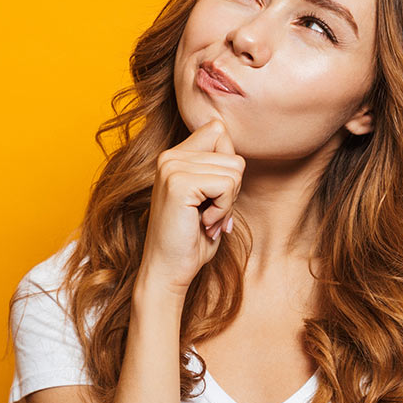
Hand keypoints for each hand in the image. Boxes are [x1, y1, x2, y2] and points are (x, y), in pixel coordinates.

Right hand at [139, 119, 244, 294]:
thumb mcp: (211, 197)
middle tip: (210, 216)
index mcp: (175, 156)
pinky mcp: (178, 183)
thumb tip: (234, 150)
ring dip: (228, 204)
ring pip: (235, 171)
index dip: (229, 167)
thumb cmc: (193, 239)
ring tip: (206, 221)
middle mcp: (170, 156)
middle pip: (235, 157)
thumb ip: (219, 169)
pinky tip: (204, 224)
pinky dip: (223, 210)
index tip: (214, 196)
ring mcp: (172, 167)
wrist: (167, 271)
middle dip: (233, 192)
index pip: (219, 131)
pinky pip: (227, 186)